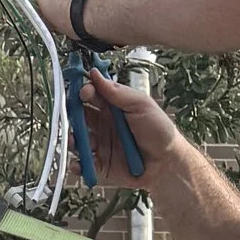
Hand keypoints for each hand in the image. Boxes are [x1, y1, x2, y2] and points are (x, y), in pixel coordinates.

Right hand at [78, 68, 177, 189]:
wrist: (167, 163)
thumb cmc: (159, 130)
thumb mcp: (141, 105)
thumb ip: (118, 92)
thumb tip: (94, 74)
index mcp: (113, 108)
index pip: (92, 96)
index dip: (85, 92)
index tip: (84, 93)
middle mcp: (104, 125)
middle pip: (81, 117)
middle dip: (73, 116)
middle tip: (73, 117)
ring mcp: (101, 145)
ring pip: (79, 140)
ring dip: (73, 140)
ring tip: (73, 141)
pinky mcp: (102, 165)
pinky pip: (84, 165)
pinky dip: (78, 165)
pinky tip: (78, 164)